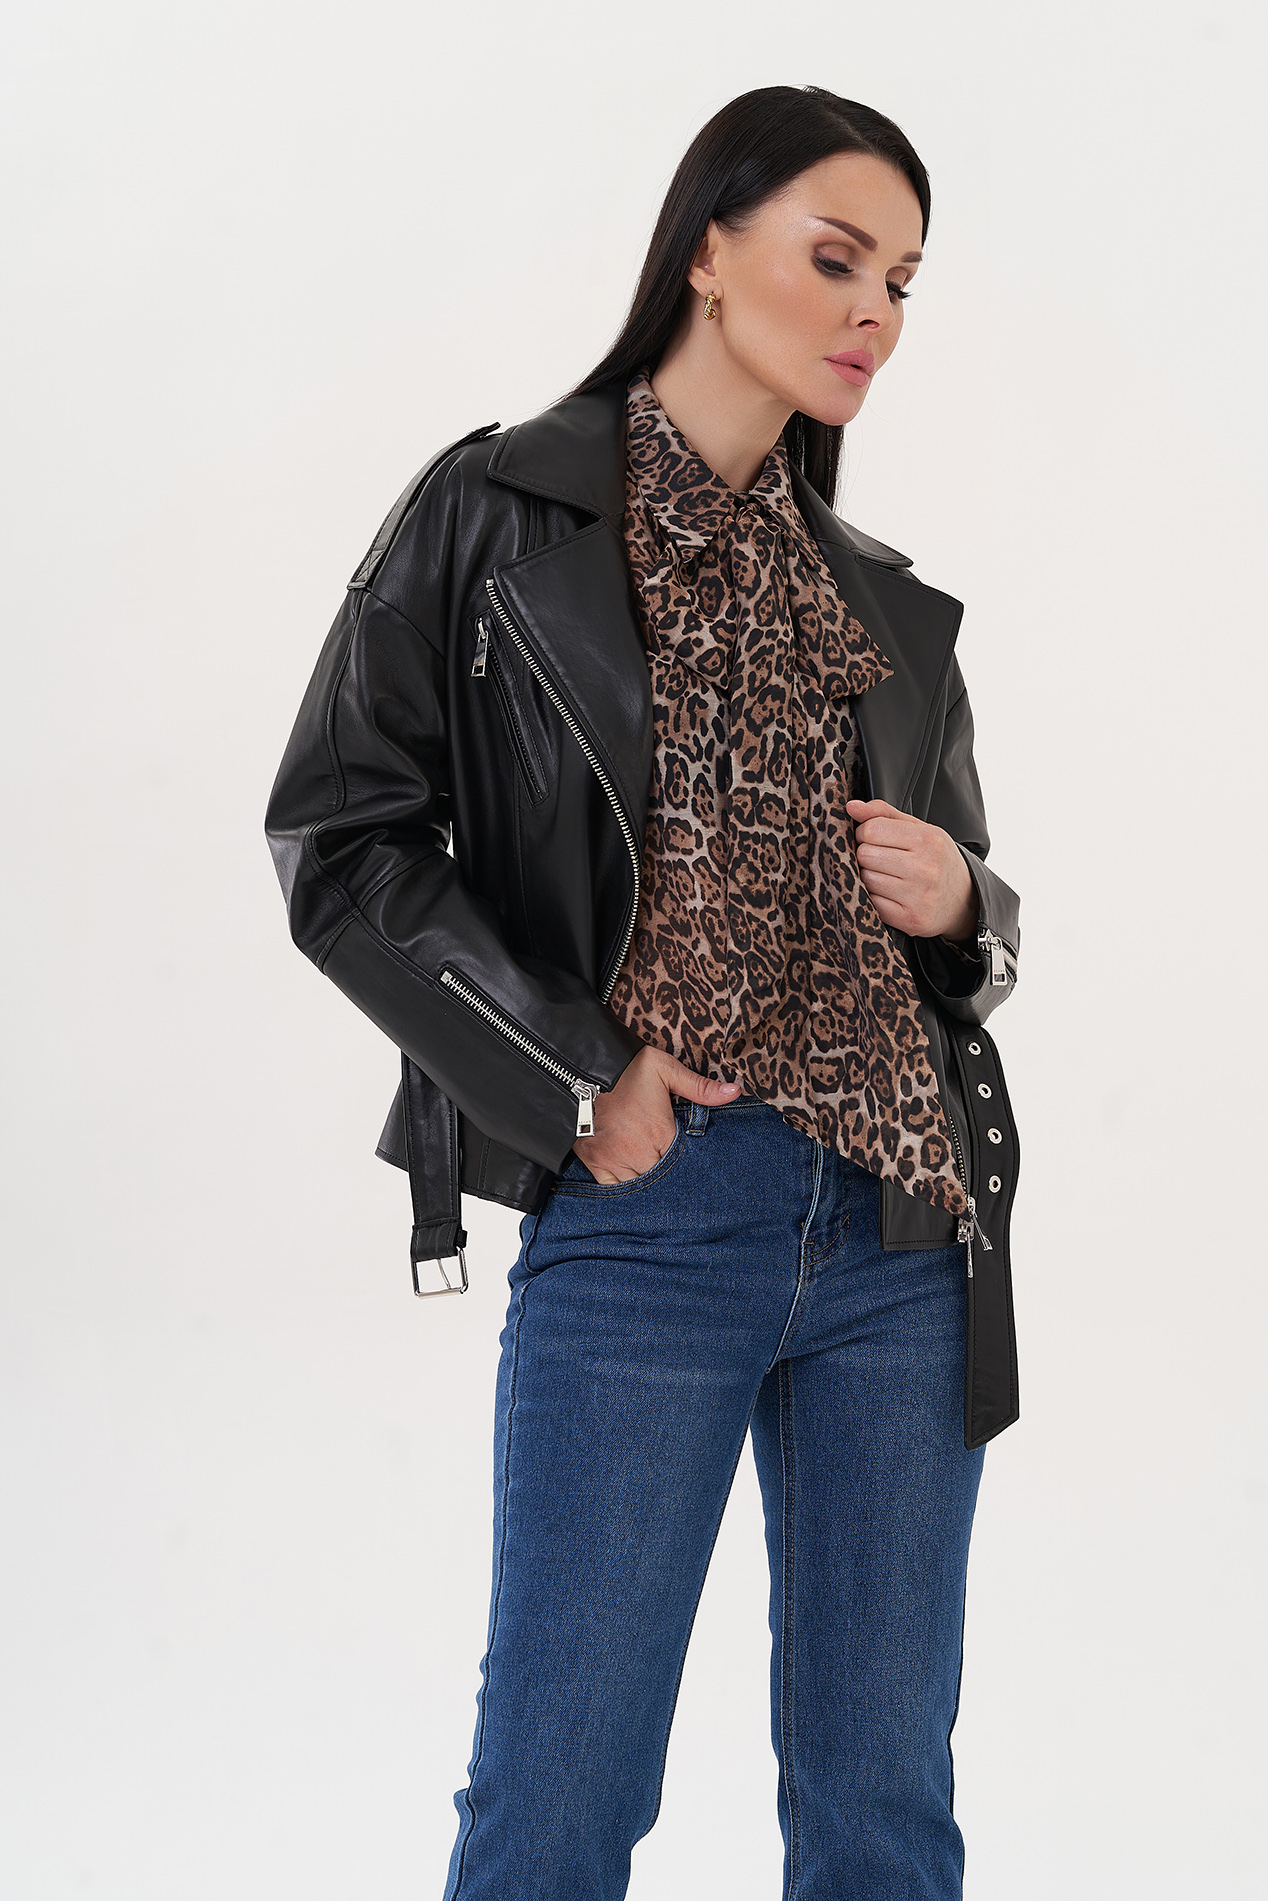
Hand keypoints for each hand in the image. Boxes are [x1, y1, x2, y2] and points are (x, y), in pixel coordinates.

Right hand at [572, 1046, 740, 1182]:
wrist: (577, 1068)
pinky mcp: (595, 1161)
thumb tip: (736, 1091)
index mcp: (660, 1133)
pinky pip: (613, 1188)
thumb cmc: (625, 1068)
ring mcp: (615, 1160)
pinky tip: (633, 1183)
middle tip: (679, 1177)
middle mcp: (639, 1153)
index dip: (690, 1165)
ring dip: (649, 1184)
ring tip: (656, 1177)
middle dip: (671, 1178)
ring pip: (639, 1187)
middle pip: (663, 1180)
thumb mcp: (665, 1069)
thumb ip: (700, 1087)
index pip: (683, 1163)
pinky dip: (624, 1189)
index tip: (695, 1166)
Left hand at [845, 797, 978, 940]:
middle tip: (880, 859)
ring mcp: (918, 896)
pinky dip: (874, 898)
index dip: (865, 833)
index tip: (873, 838)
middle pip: (865, 855)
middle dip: (866, 855)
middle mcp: (926, 868)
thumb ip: (884, 814)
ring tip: (886, 876)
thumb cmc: (937, 860)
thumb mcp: (920, 829)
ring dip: (868, 877)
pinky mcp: (910, 919)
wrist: (964, 899)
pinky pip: (872, 903)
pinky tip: (888, 894)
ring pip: (865, 879)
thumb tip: (851, 807)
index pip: (871, 829)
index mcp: (928, 840)